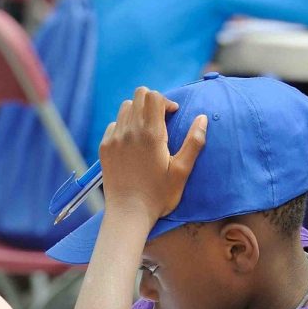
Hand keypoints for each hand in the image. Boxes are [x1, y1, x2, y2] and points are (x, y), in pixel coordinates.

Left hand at [98, 87, 206, 224]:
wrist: (128, 213)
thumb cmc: (159, 195)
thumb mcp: (182, 171)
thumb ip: (194, 142)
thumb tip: (203, 118)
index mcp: (151, 134)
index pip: (154, 96)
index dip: (166, 101)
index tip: (172, 115)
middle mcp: (130, 131)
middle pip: (139, 95)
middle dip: (152, 101)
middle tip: (160, 119)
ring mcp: (114, 138)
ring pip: (125, 107)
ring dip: (138, 112)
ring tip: (146, 131)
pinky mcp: (105, 147)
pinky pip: (114, 125)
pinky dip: (124, 126)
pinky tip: (132, 143)